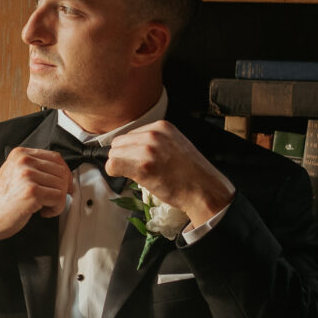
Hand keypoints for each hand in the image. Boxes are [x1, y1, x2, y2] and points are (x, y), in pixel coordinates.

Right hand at [0, 147, 73, 261]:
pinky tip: (43, 212)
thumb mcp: (14, 174)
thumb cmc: (1, 201)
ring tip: (44, 207)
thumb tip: (62, 173)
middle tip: (54, 200)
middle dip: (63, 189)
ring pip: (62, 185)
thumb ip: (34, 168)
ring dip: (58, 201)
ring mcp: (27, 176)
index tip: (65, 184)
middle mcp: (23, 161)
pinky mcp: (32, 192)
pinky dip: (56, 209)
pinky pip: (59, 198)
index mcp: (20, 154)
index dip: (65, 173)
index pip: (55, 157)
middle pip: (61, 171)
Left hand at [104, 120, 234, 233]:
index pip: (130, 134)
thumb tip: (131, 148)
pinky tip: (131, 179)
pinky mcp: (142, 167)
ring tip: (137, 175)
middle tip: (135, 170)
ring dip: (120, 166)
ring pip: (113, 154)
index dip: (129, 150)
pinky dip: (115, 173)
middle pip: (119, 143)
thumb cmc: (191, 174)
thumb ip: (154, 142)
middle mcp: (153, 135)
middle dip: (122, 157)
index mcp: (162, 127)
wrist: (205, 191)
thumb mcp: (175, 145)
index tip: (137, 160)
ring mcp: (147, 150)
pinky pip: (113, 166)